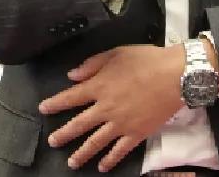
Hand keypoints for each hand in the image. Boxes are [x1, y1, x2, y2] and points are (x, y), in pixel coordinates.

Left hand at [39, 44, 184, 171]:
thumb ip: (93, 64)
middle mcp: (106, 108)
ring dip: (82, 153)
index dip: (55, 103)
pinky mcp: (136, 133)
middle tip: (52, 142)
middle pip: (79, 124)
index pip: (71, 97)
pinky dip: (110, 160)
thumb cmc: (147, 60)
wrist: (174, 76)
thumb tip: (73, 75)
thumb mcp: (117, 53)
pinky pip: (120, 150)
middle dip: (63, 134)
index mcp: (99, 86)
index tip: (43, 109)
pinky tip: (103, 166)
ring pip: (96, 142)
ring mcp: (120, 123)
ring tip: (71, 162)